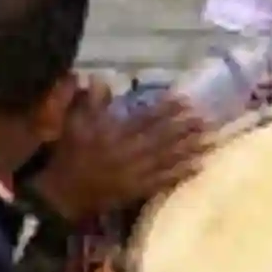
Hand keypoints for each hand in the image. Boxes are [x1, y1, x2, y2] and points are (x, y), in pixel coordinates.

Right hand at [27, 83, 206, 224]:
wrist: (62, 193)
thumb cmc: (69, 154)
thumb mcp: (74, 123)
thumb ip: (90, 101)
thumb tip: (101, 78)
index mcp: (112, 135)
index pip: (144, 119)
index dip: (165, 109)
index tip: (184, 99)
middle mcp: (127, 153)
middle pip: (161, 139)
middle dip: (184, 128)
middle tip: (206, 118)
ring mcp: (133, 174)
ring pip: (166, 159)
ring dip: (189, 149)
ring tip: (210, 139)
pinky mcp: (136, 191)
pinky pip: (162, 181)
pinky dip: (180, 174)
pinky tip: (198, 166)